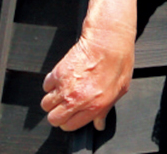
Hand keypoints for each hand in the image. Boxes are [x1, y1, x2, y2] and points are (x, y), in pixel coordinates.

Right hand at [41, 0, 138, 130]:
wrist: (109, 39)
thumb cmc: (118, 61)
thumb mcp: (119, 89)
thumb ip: (105, 110)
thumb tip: (99, 123)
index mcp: (94, 106)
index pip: (70, 126)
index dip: (70, 121)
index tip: (72, 114)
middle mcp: (77, 99)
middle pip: (54, 118)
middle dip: (58, 113)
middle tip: (66, 104)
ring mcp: (65, 87)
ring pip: (46, 104)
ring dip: (53, 98)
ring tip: (65, 90)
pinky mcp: (57, 73)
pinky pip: (46, 86)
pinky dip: (52, 83)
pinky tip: (64, 77)